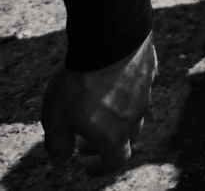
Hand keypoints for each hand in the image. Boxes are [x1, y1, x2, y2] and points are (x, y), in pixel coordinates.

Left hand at [40, 33, 155, 168]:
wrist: (109, 38)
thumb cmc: (80, 82)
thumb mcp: (56, 118)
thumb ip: (58, 144)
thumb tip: (61, 161)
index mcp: (114, 135)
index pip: (114, 161)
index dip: (100, 167)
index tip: (87, 166)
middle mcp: (135, 117)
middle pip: (126, 138)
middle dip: (107, 143)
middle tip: (86, 141)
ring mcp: (145, 92)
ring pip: (134, 111)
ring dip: (117, 117)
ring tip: (98, 109)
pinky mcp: (148, 69)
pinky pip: (139, 86)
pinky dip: (126, 90)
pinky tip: (112, 80)